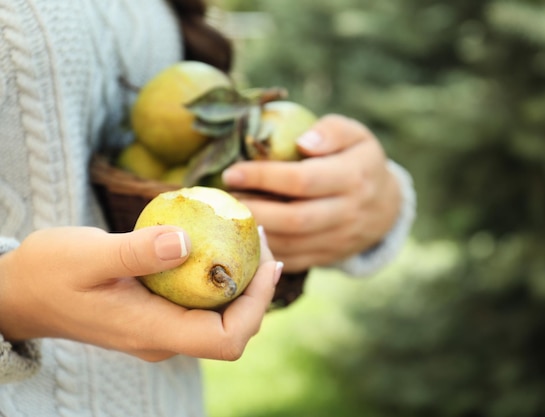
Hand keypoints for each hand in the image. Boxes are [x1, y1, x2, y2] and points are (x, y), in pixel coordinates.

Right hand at [0, 226, 281, 360]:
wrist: (22, 292)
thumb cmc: (49, 273)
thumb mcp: (87, 256)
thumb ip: (136, 252)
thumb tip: (187, 242)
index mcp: (152, 331)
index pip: (226, 339)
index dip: (256, 306)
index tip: (268, 264)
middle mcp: (164, 337)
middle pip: (232, 327)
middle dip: (258, 288)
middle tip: (261, 237)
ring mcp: (161, 327)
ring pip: (220, 314)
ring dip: (242, 279)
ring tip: (248, 235)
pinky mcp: (157, 312)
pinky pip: (201, 301)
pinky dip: (219, 275)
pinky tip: (220, 242)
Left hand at [222, 114, 401, 272]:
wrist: (386, 208)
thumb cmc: (360, 162)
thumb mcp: (356, 136)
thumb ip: (331, 131)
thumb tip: (303, 142)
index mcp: (354, 177)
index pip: (303, 180)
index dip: (264, 177)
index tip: (232, 172)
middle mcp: (349, 212)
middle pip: (294, 218)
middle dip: (254, 209)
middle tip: (225, 199)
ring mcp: (340, 240)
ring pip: (291, 244)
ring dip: (255, 232)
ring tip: (229, 217)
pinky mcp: (329, 258)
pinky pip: (293, 260)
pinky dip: (265, 252)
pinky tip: (245, 236)